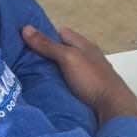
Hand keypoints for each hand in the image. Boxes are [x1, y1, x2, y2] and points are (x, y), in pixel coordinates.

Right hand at [22, 25, 136, 123]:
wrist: (113, 107)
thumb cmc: (93, 79)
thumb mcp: (69, 58)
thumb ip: (49, 45)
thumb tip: (26, 28)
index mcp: (85, 45)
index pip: (62, 32)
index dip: (45, 34)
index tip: (25, 39)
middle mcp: (87, 57)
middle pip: (62, 50)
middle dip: (45, 54)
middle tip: (23, 59)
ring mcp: (88, 74)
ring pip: (65, 67)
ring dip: (51, 70)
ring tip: (30, 74)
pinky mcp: (87, 90)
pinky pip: (68, 82)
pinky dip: (58, 83)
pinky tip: (46, 88)